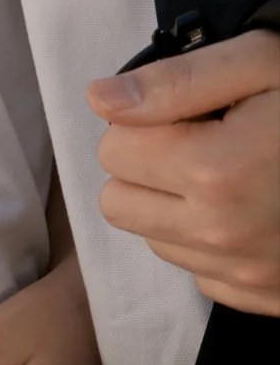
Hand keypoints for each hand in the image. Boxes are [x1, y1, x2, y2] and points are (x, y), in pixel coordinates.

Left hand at [88, 31, 279, 313]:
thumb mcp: (264, 64)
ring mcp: (243, 275)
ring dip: (175, 206)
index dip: (147, 121)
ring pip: (153, 239)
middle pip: (118, 200)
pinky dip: (210, 244)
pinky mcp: (262, 299)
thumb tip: (100, 99)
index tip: (194, 112)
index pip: (112, 148)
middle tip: (206, 140)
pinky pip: (197, 272)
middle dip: (148, 167)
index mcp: (214, 170)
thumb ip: (177, 80)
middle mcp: (221, 233)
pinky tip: (255, 212)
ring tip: (236, 174)